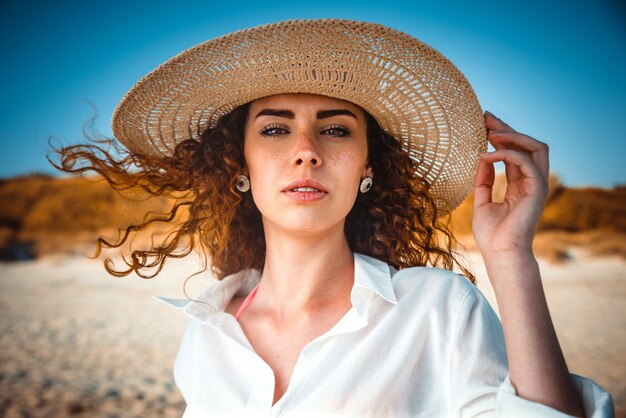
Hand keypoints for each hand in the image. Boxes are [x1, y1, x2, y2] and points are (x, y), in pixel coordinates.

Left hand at [472, 112, 549, 259]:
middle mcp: (531, 182)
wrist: (500, 254)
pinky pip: (526, 162)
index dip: (501, 137)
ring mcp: (536, 185)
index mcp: (519, 185)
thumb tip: (482, 157)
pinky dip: (507, 154)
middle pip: (527, 145)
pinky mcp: (537, 190)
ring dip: (513, 136)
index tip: (482, 124)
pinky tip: (486, 155)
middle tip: (486, 117)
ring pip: (535, 148)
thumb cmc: (491, 235)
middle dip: (507, 129)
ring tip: (490, 132)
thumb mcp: (481, 202)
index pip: (514, 153)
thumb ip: (483, 180)